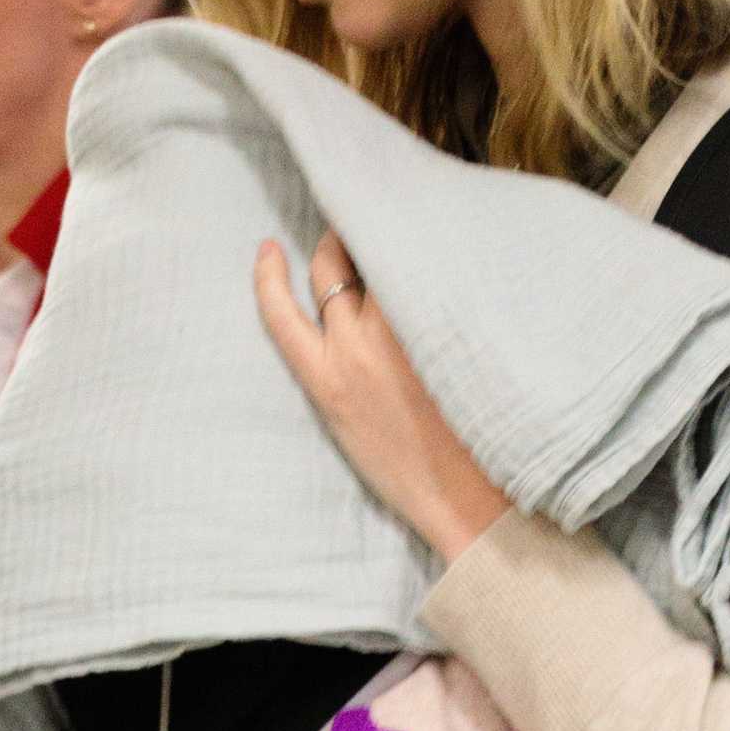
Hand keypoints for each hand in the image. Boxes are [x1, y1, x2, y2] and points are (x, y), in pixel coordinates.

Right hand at [254, 230, 509, 564]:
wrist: (460, 496)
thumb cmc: (408, 471)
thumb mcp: (349, 429)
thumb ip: (338, 375)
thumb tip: (343, 327)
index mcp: (324, 381)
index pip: (280, 313)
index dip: (269, 276)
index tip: (269, 249)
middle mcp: (354, 349)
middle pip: (330, 266)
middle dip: (340, 242)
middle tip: (361, 234)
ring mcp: (396, 333)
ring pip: (377, 259)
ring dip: (385, 241)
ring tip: (405, 235)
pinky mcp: (439, 328)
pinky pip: (423, 273)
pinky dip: (427, 257)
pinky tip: (442, 246)